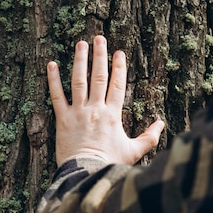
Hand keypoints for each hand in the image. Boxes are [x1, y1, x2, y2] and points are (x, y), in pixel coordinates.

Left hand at [47, 35, 164, 165]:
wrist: (86, 174)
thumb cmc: (110, 164)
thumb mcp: (134, 152)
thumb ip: (149, 137)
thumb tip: (161, 123)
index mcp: (112, 115)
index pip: (117, 85)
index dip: (119, 67)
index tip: (119, 52)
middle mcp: (95, 109)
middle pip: (98, 77)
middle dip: (100, 56)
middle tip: (99, 38)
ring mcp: (78, 112)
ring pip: (78, 81)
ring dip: (79, 61)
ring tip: (80, 44)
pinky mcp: (62, 119)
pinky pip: (57, 96)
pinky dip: (53, 80)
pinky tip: (51, 65)